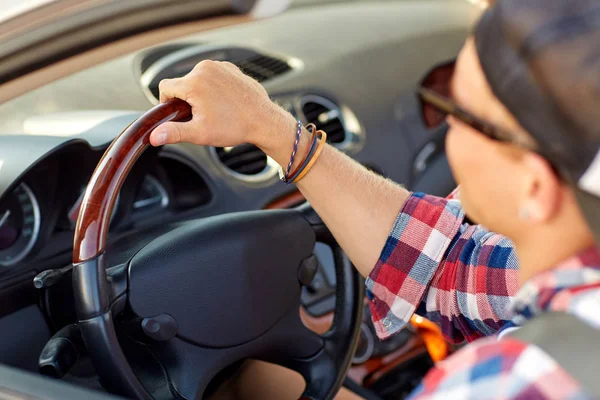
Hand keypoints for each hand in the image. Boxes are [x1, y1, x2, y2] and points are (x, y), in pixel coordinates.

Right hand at [149, 60, 290, 148]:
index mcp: (194, 82)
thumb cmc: (234, 127)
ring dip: (200, 93)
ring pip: (197, 79)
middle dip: (187, 99)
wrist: (264, 120)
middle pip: (182, 83)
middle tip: (203, 116)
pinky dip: (214, 87)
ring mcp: (220, 66)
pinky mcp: (231, 68)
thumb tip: (153, 136)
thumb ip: (174, 132)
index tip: (178, 114)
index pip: (165, 87)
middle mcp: (205, 69)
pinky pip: (213, 76)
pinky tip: (225, 102)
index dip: (167, 102)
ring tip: (216, 110)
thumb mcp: (200, 133)